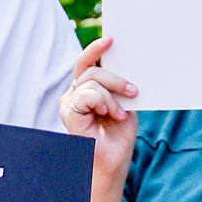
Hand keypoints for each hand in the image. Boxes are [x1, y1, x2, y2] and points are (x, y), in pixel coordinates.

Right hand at [59, 36, 138, 201]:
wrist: (113, 163)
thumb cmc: (119, 135)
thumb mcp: (124, 103)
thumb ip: (119, 86)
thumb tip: (127, 64)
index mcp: (87, 89)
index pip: (87, 62)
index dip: (97, 48)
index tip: (112, 39)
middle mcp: (75, 93)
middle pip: (92, 69)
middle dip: (115, 77)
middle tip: (133, 90)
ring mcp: (70, 103)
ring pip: (91, 81)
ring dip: (111, 95)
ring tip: (119, 113)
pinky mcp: (69, 114)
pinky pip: (87, 95)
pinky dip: (103, 102)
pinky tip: (110, 114)